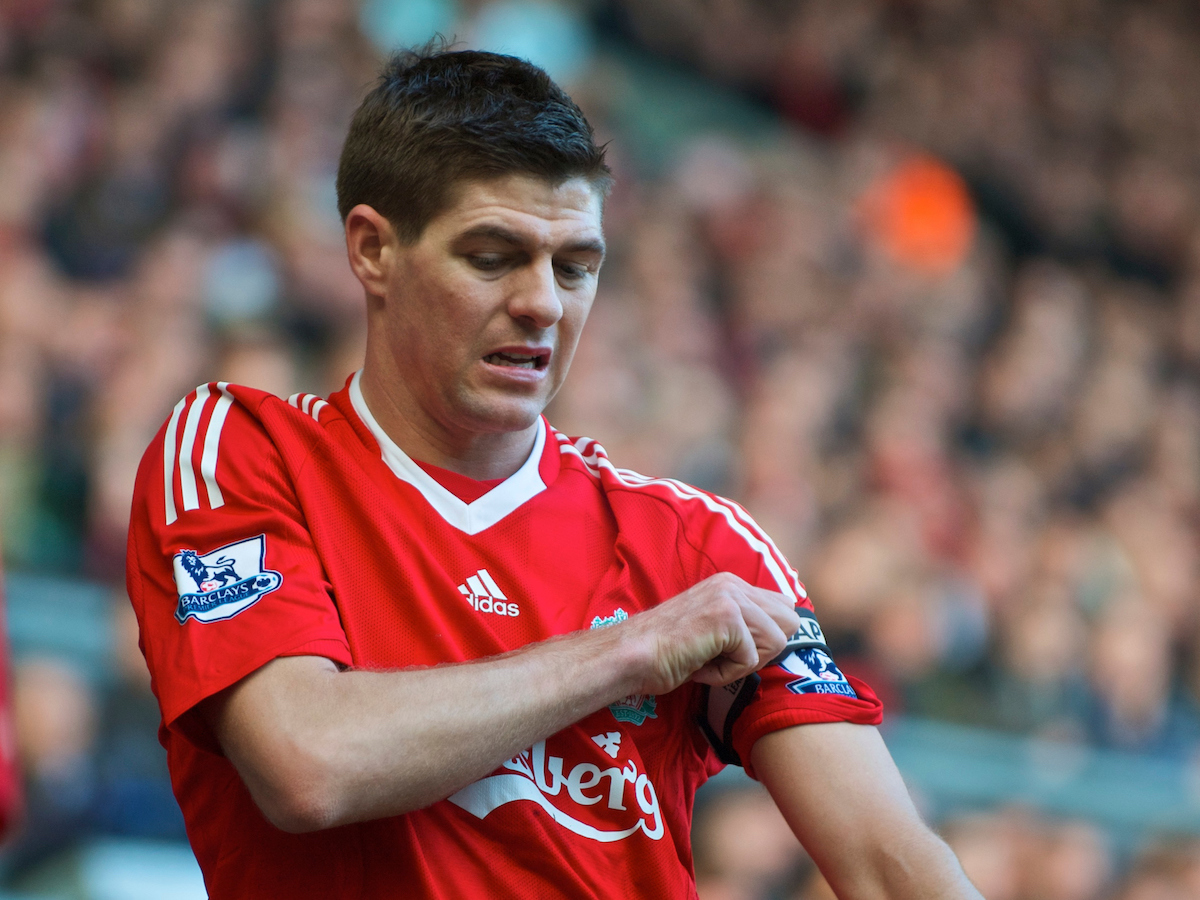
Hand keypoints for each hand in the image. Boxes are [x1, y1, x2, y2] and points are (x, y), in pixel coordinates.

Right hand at [621, 573, 800, 695]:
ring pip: (775, 643)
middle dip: (763, 650)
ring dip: (742, 664)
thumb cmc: (668, 652)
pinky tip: (698, 665)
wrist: (632, 656)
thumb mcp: (714, 630)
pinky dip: (725, 674)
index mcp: (732, 584)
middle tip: (723, 657)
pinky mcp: (727, 617)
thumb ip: (744, 625)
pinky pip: (750, 660)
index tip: (731, 651)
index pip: (784, 609)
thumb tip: (782, 639)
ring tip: (708, 660)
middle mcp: (734, 584)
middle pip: (790, 623)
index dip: (765, 640)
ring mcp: (731, 598)